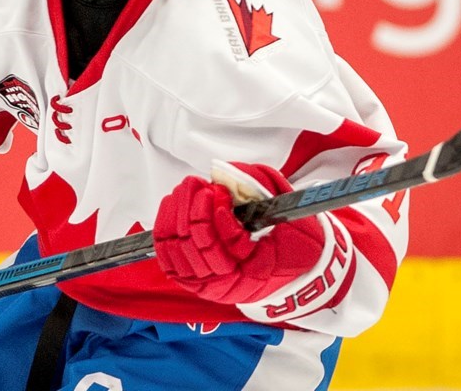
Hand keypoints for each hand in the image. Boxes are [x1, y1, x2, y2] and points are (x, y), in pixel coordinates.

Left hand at [153, 162, 325, 304]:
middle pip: (194, 242)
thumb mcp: (290, 213)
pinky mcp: (193, 281)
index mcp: (256, 271)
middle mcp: (228, 284)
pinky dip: (165, 228)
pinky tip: (174, 207)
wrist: (295, 275)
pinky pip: (167, 256)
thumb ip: (260, 188)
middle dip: (190, 206)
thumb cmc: (295, 245)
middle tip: (196, 184)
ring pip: (176, 248)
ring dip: (176, 212)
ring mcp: (207, 285)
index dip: (213, 212)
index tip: (218, 191)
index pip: (223, 243)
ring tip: (188, 191)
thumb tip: (226, 173)